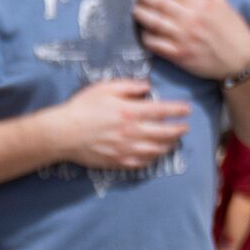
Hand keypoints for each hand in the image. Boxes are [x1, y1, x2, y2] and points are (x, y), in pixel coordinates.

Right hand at [51, 78, 191, 170]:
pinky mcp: (117, 161)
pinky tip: (154, 155)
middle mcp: (132, 132)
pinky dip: (152, 159)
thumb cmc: (82, 108)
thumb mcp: (105, 88)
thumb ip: (129, 86)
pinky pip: (141, 162)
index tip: (187, 109)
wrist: (62, 134)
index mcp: (130, 111)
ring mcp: (125, 149)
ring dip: (168, 145)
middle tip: (185, 127)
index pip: (162, 111)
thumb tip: (147, 87)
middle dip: (178, 130)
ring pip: (156, 149)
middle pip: (164, 132)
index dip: (178, 110)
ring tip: (173, 141)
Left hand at [133, 0, 249, 82]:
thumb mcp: (224, 5)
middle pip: (161, 4)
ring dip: (141, 15)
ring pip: (155, 23)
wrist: (240, 59)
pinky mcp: (179, 55)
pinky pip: (156, 45)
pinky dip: (146, 37)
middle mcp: (191, 19)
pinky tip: (143, 33)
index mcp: (202, 5)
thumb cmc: (233, 30)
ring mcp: (184, 38)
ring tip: (135, 10)